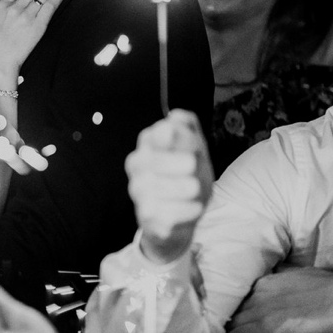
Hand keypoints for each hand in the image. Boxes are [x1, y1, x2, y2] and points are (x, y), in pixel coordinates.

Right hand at [129, 110, 212, 263]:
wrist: (186, 212)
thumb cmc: (189, 174)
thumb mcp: (195, 148)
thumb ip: (187, 129)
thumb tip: (175, 116)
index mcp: (148, 141)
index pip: (163, 134)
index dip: (184, 141)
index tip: (195, 149)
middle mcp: (136, 164)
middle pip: (160, 161)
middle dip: (186, 167)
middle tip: (195, 170)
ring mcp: (138, 191)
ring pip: (162, 188)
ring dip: (188, 190)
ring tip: (195, 190)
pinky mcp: (145, 216)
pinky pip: (168, 213)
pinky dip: (187, 211)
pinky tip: (192, 207)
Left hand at [225, 268, 332, 332]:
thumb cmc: (326, 287)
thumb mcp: (297, 275)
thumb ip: (280, 279)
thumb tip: (274, 279)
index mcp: (264, 281)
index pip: (238, 295)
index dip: (232, 306)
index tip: (227, 313)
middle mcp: (257, 293)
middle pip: (231, 308)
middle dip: (224, 318)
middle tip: (215, 328)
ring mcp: (260, 310)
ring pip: (231, 322)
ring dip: (224, 330)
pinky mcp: (267, 327)